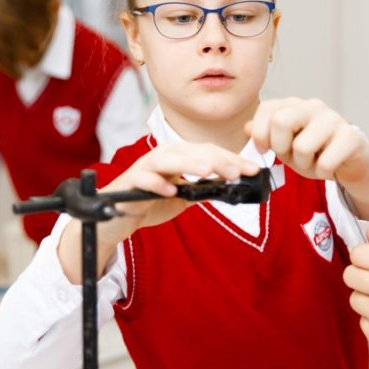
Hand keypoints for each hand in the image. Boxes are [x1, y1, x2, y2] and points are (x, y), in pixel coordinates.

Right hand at [58, 142, 258, 282]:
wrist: (116, 217)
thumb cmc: (149, 202)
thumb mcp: (183, 197)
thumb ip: (203, 191)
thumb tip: (231, 188)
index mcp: (179, 157)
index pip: (209, 152)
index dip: (232, 160)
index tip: (252, 170)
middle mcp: (163, 157)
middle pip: (192, 151)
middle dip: (217, 161)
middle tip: (236, 172)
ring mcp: (145, 168)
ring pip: (168, 159)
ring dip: (189, 164)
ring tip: (208, 172)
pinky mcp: (129, 183)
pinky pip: (143, 179)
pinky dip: (157, 183)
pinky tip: (171, 191)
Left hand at [246, 98, 368, 218]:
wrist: (352, 162)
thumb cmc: (316, 152)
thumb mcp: (286, 146)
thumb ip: (266, 136)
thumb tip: (247, 127)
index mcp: (295, 105)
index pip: (267, 109)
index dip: (259, 134)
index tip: (265, 149)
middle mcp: (314, 106)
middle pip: (281, 122)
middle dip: (281, 148)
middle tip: (292, 156)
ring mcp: (334, 119)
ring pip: (302, 146)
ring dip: (304, 165)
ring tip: (314, 162)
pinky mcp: (351, 136)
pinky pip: (325, 162)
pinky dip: (323, 172)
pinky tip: (329, 167)